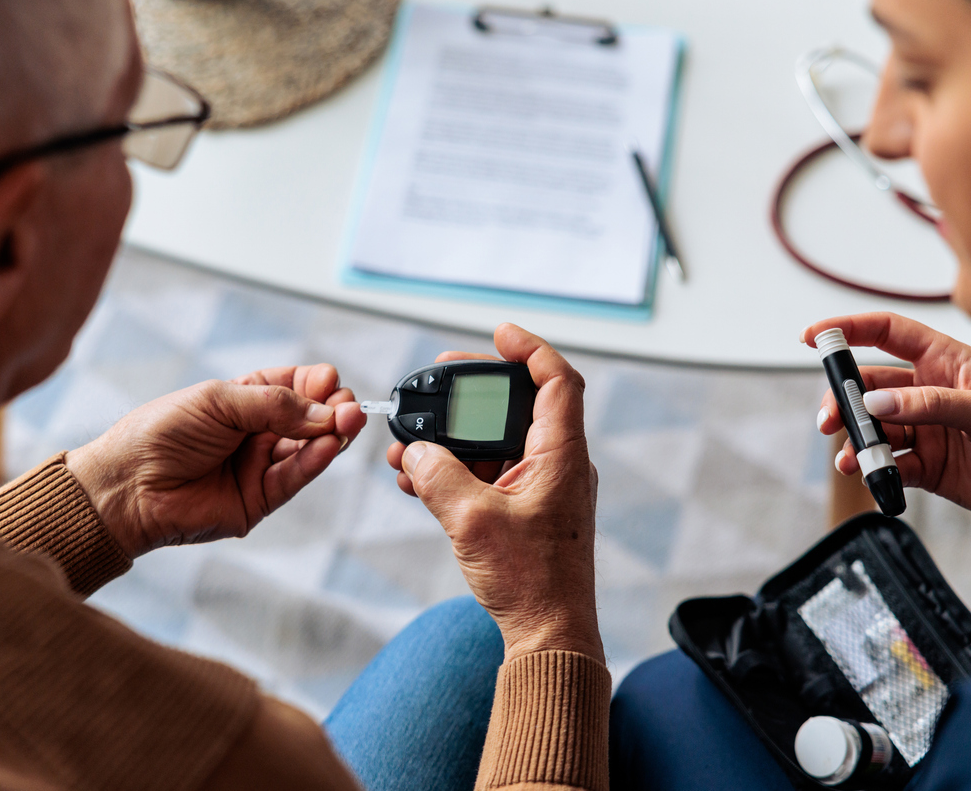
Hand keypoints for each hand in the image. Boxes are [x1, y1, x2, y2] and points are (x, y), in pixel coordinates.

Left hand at [66, 364, 364, 557]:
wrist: (126, 485)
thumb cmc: (158, 435)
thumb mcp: (218, 401)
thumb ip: (273, 405)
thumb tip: (323, 410)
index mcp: (245, 400)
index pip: (296, 387)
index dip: (317, 384)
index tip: (330, 382)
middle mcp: (257, 433)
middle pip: (311, 418)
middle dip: (334, 409)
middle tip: (347, 406)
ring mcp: (260, 466)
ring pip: (310, 449)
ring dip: (333, 435)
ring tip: (348, 422)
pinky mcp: (259, 499)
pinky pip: (295, 478)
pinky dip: (316, 461)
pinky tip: (330, 444)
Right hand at [386, 324, 602, 663]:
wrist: (547, 636)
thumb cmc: (530, 582)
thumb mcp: (472, 521)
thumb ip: (437, 477)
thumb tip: (414, 452)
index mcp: (561, 456)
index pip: (558, 381)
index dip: (530, 349)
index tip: (498, 334)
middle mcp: (558, 465)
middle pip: (519, 406)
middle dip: (474, 394)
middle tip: (439, 383)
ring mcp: (543, 488)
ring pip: (497, 443)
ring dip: (455, 440)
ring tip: (410, 444)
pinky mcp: (527, 511)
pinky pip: (490, 474)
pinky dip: (458, 470)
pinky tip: (418, 479)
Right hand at [803, 312, 970, 539]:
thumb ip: (929, 404)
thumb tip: (877, 403)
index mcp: (945, 362)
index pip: (888, 333)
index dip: (849, 329)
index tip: (814, 337)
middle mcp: (927, 391)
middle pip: (867, 385)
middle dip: (843, 400)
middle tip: (832, 420)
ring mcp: (923, 427)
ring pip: (871, 427)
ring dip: (855, 440)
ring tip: (852, 457)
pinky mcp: (923, 463)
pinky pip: (886, 462)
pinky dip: (873, 469)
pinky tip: (873, 475)